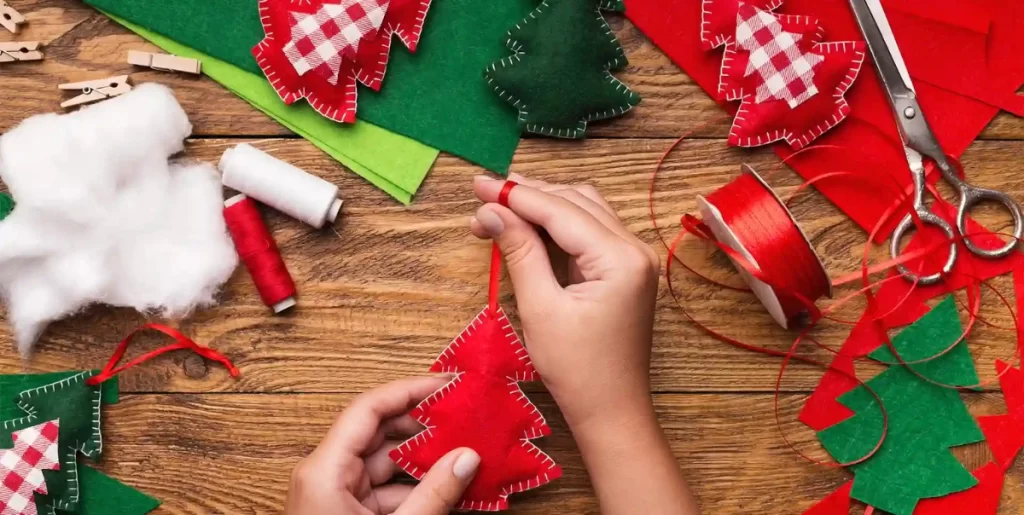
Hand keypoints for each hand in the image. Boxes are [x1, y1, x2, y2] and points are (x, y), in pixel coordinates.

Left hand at [285, 377, 481, 514]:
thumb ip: (435, 495)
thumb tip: (468, 458)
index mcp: (324, 470)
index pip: (369, 408)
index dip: (409, 390)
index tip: (446, 383)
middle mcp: (326, 476)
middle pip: (379, 434)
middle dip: (425, 426)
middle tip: (465, 416)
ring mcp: (336, 498)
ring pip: (387, 465)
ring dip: (427, 461)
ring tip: (468, 453)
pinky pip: (387, 493)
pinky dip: (419, 490)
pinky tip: (453, 490)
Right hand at [470, 174, 660, 427]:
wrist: (612, 411)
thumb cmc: (577, 370)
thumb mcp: (541, 309)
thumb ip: (520, 252)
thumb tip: (492, 211)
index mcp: (620, 258)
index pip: (561, 210)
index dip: (516, 195)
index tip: (477, 183)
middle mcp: (635, 248)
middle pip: (576, 201)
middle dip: (528, 197)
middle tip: (482, 198)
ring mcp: (634, 258)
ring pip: (584, 210)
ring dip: (543, 206)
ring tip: (499, 208)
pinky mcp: (626, 269)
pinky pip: (590, 232)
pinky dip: (558, 225)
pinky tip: (527, 225)